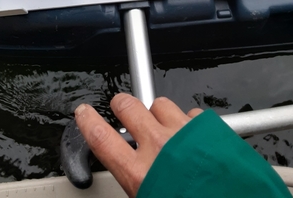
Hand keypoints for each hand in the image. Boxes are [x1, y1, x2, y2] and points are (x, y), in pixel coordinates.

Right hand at [74, 93, 202, 197]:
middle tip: (124, 109)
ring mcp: (183, 133)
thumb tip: (137, 176)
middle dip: (123, 104)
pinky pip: (190, 114)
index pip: (101, 138)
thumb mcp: (151, 197)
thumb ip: (142, 182)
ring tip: (166, 130)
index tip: (85, 112)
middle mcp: (158, 147)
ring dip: (159, 113)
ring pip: (160, 104)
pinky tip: (195, 138)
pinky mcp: (207, 128)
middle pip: (128, 106)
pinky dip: (190, 122)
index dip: (88, 121)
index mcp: (139, 174)